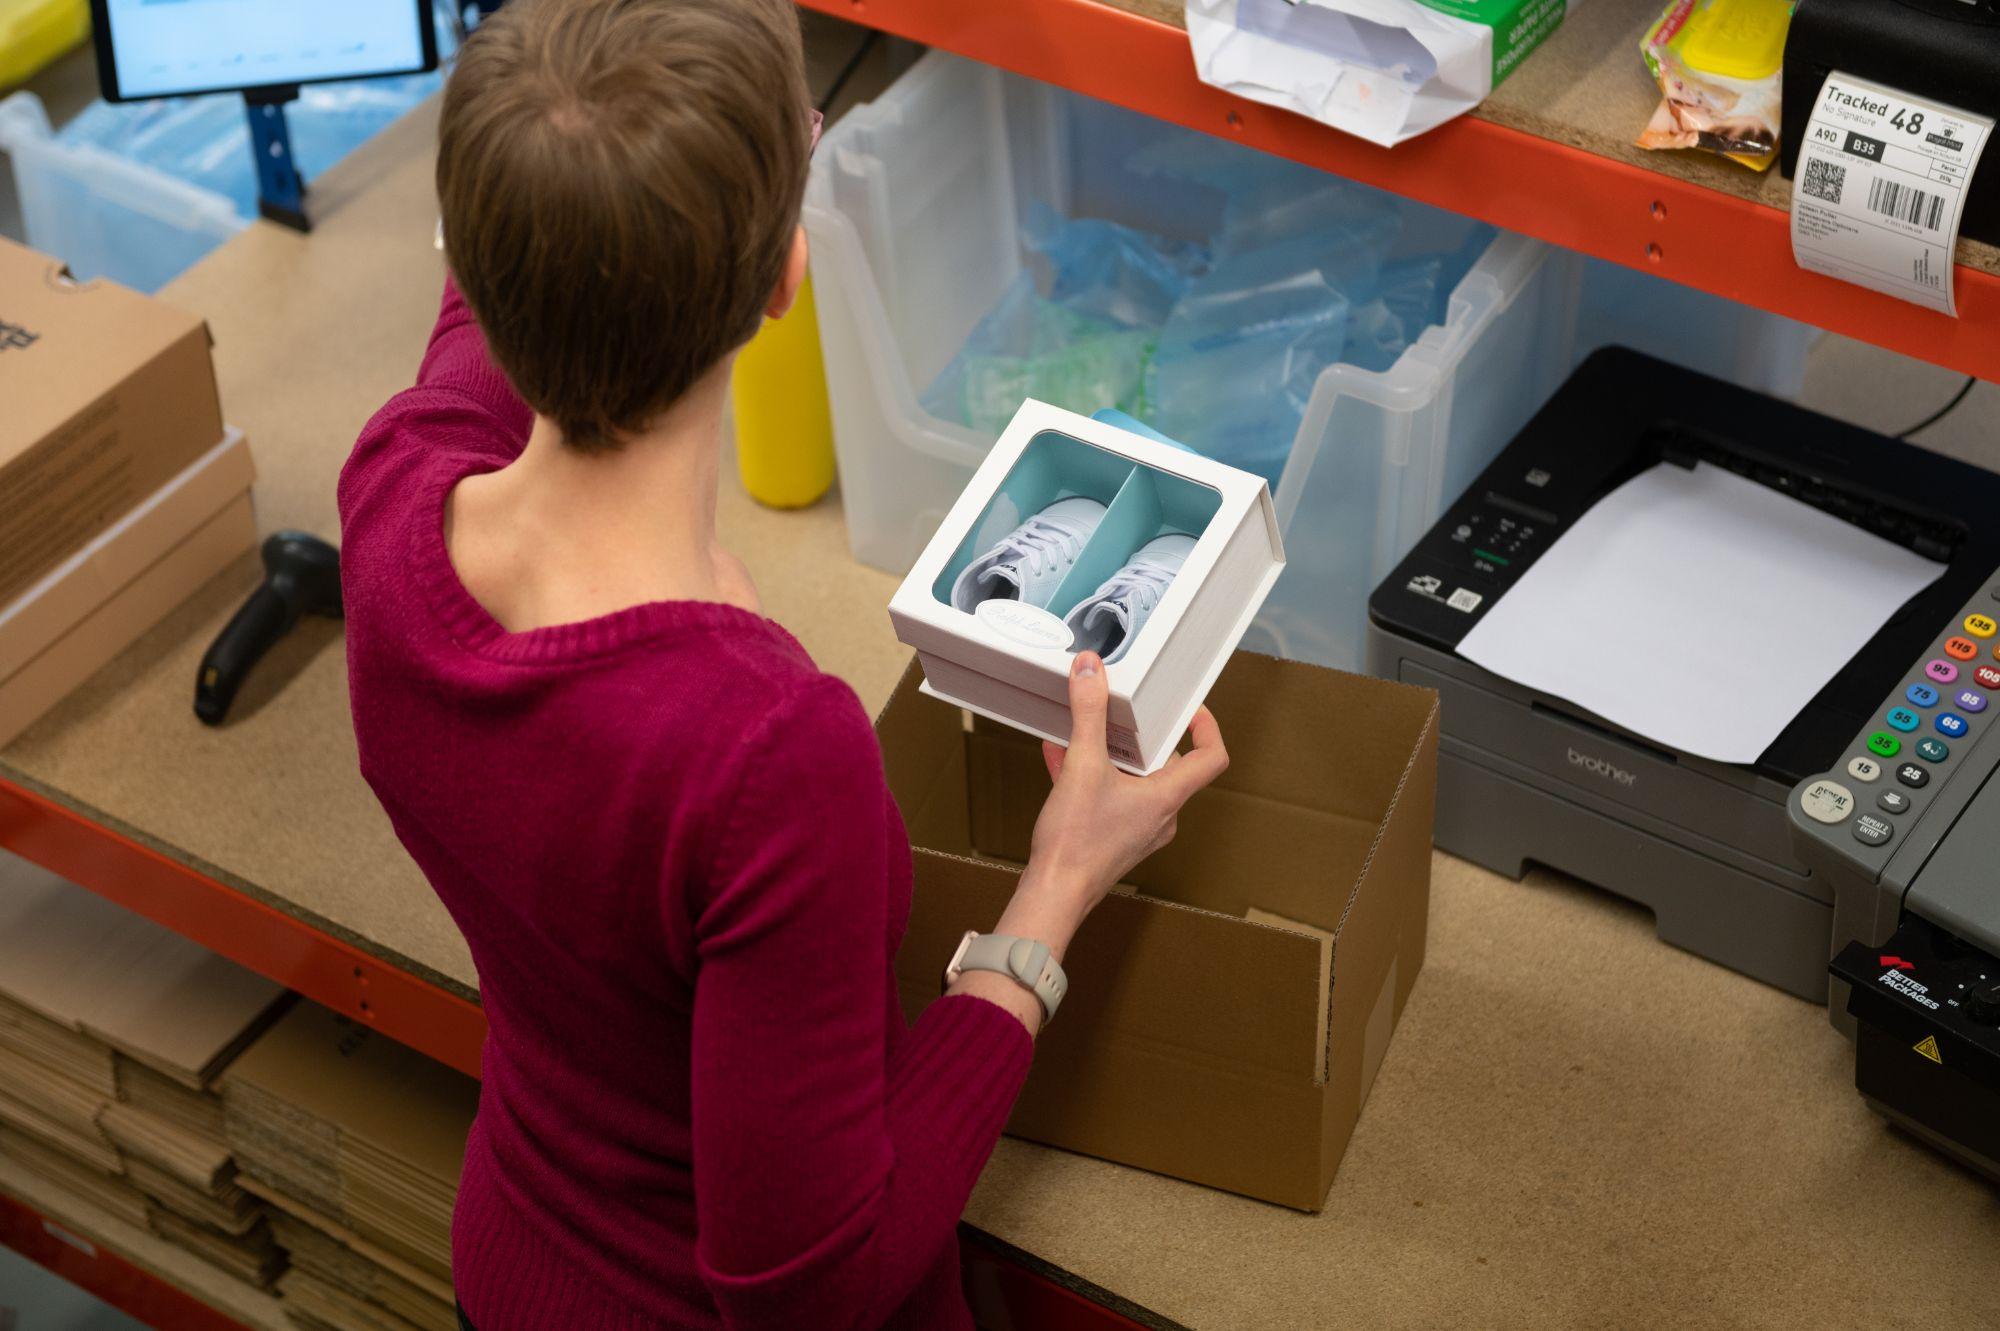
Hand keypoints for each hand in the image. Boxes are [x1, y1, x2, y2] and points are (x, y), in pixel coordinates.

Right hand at [1013, 651, 1230, 948]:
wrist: (1053, 895)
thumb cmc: (1076, 842)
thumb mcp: (1082, 765)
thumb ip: (1088, 713)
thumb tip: (1091, 670)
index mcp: (1167, 797)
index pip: (1212, 757)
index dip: (1207, 727)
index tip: (1190, 708)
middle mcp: (1161, 816)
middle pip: (1168, 766)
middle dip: (1143, 737)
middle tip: (1125, 714)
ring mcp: (1140, 831)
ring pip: (1136, 782)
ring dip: (1112, 756)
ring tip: (1084, 734)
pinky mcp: (1115, 841)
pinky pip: (1113, 799)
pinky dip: (1093, 778)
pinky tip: (1059, 760)